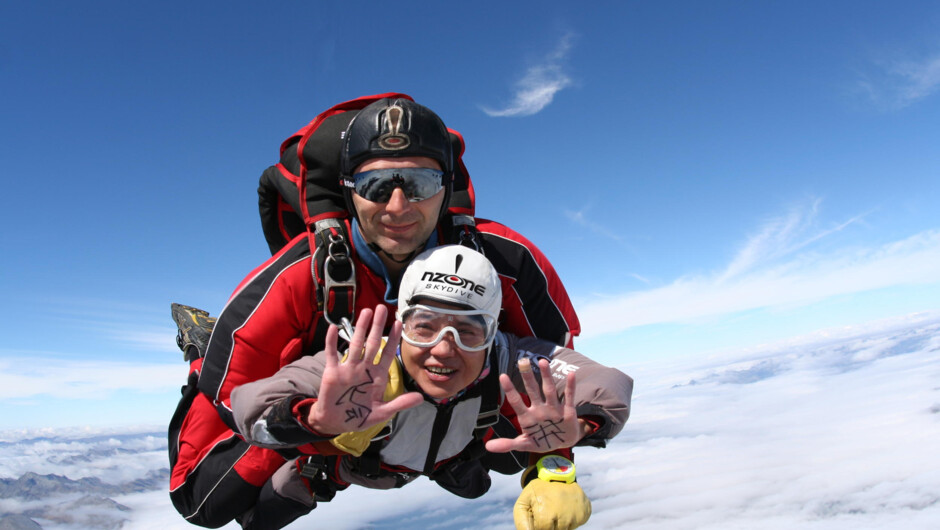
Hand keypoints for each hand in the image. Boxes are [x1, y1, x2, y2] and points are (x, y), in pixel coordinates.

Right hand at [307, 305, 422, 435]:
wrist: (336, 423)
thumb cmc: (360, 416)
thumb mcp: (382, 412)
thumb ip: (400, 404)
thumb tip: (421, 398)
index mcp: (377, 376)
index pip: (387, 353)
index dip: (393, 339)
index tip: (399, 323)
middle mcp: (364, 368)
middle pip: (372, 343)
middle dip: (377, 326)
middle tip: (382, 308)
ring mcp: (348, 369)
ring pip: (356, 344)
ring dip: (360, 328)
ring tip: (366, 311)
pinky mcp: (332, 372)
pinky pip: (332, 354)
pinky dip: (332, 341)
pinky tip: (333, 328)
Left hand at [485, 358, 579, 452]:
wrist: (563, 443)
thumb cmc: (541, 440)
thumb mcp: (524, 445)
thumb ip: (507, 444)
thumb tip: (488, 447)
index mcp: (527, 416)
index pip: (516, 401)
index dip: (510, 390)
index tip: (502, 376)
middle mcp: (539, 409)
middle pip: (532, 390)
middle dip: (528, 376)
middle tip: (523, 361)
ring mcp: (553, 408)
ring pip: (549, 390)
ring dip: (547, 376)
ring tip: (543, 362)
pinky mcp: (567, 411)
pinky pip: (569, 397)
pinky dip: (570, 387)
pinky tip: (571, 374)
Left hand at [513, 477, 590, 529]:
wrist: (558, 474)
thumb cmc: (538, 492)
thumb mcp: (524, 503)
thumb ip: (521, 523)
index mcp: (546, 515)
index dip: (540, 525)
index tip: (540, 514)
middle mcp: (563, 517)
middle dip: (551, 524)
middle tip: (548, 511)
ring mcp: (576, 515)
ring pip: (567, 528)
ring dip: (561, 522)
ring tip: (557, 508)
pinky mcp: (585, 512)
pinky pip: (577, 524)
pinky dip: (571, 519)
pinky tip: (566, 508)